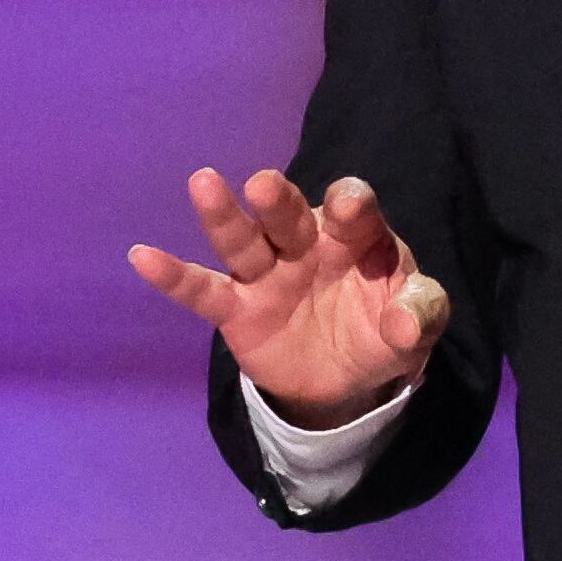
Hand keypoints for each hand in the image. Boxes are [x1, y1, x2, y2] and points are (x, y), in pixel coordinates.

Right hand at [128, 170, 448, 426]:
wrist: (346, 376)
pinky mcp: (237, 309)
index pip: (355, 210)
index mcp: (356, 237)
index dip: (353, 206)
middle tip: (264, 185)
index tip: (349, 208)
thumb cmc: (381, 327)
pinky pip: (204, 290)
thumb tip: (404, 322)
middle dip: (279, 202)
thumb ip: (419, 314)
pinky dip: (174, 277)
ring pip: (243, 242)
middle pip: (290, 217)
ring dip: (225, 217)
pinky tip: (142, 256)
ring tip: (204, 184)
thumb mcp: (415, 326)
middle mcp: (306, 244)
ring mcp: (268, 275)